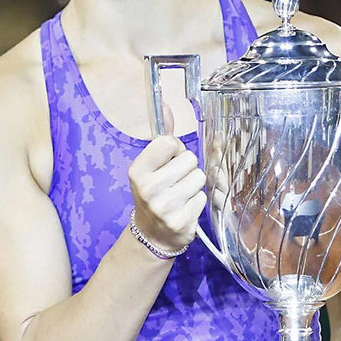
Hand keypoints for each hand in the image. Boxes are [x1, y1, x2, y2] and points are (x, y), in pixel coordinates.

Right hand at [127, 105, 205, 255]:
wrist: (151, 234)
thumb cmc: (153, 194)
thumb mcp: (150, 167)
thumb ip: (162, 138)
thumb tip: (167, 106)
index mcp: (137, 170)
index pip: (169, 142)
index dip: (175, 150)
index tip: (169, 161)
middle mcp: (148, 188)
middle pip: (189, 159)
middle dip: (187, 168)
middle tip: (176, 181)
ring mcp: (164, 207)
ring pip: (199, 177)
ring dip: (195, 185)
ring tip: (182, 194)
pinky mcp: (180, 221)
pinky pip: (203, 197)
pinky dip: (198, 201)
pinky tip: (185, 208)